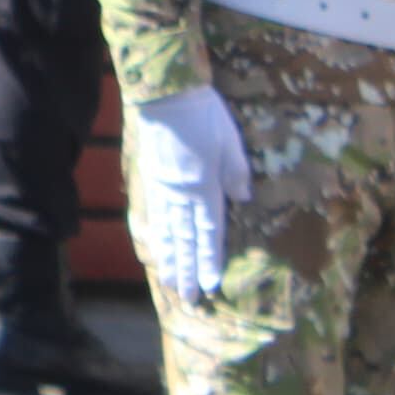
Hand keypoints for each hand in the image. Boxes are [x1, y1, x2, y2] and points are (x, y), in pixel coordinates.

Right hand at [125, 87, 253, 302]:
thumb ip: (236, 172)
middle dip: (187, 271)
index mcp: (204, 187)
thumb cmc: (203, 114)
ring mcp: (163, 188)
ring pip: (167, 232)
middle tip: (187, 300)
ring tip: (169, 284)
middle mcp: (181, 195)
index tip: (210, 285)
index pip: (209, 233)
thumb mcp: (230, 141)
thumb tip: (243, 198)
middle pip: (185, 240)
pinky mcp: (151, 179)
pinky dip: (155, 237)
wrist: (164, 94)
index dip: (210, 260)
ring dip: (169, 261)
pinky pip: (154, 216)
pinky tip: (155, 249)